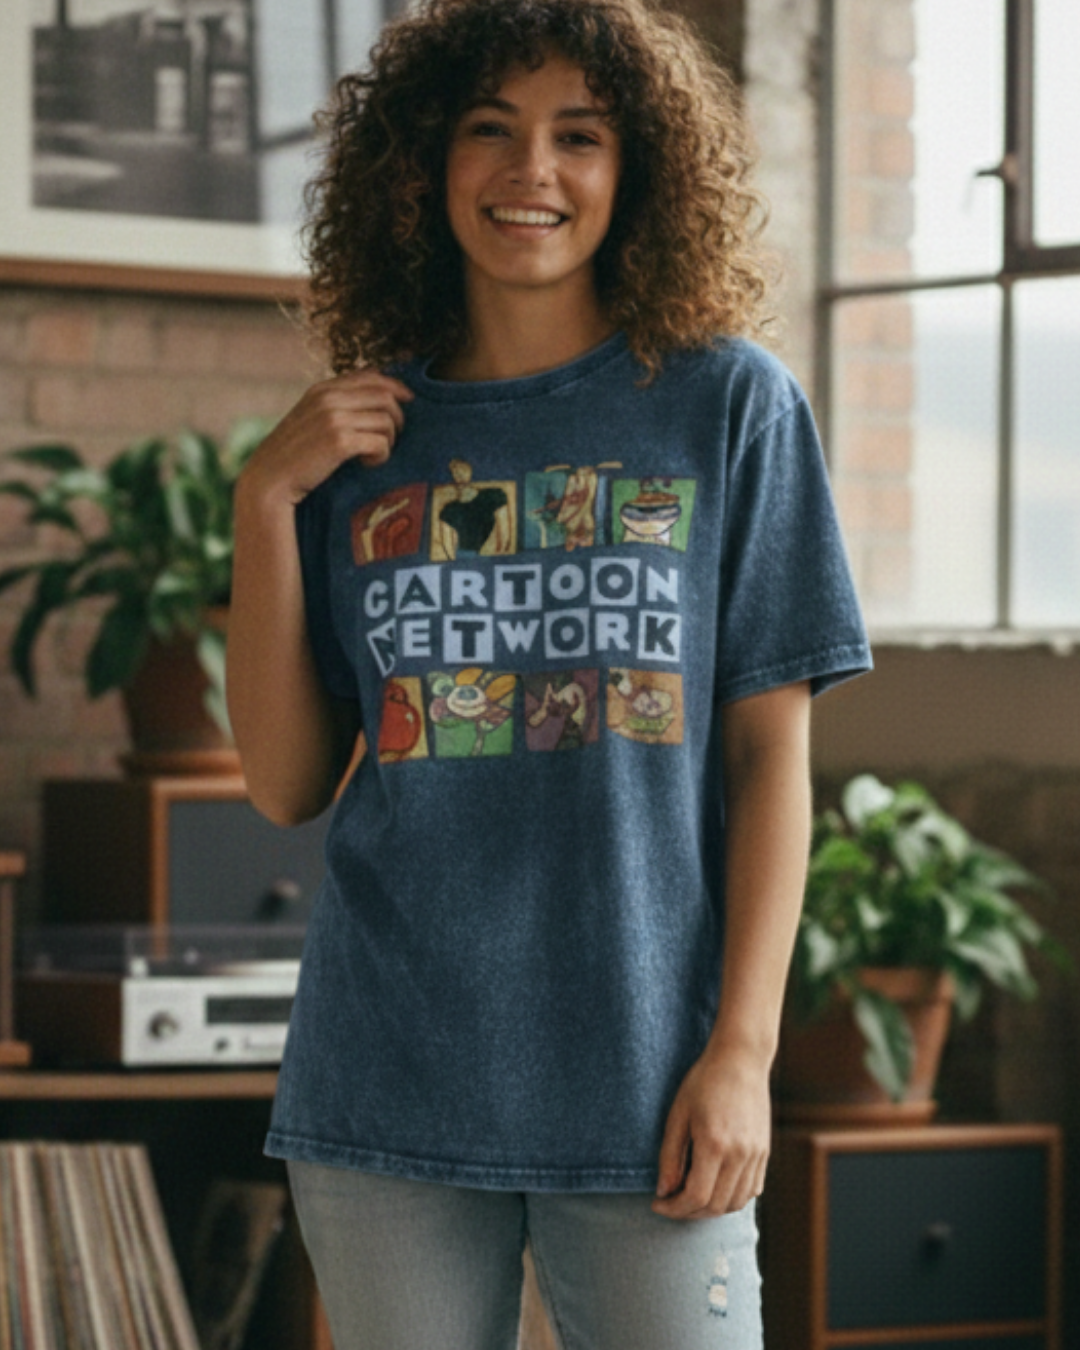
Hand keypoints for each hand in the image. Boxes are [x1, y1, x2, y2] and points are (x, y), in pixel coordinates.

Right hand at [239, 368, 413, 509]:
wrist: (269, 480)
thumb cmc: (294, 456)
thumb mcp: (311, 419)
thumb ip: (336, 406)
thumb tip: (377, 398)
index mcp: (322, 389)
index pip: (371, 375)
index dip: (396, 386)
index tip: (408, 401)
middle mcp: (328, 397)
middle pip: (386, 396)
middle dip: (397, 418)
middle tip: (391, 439)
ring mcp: (333, 417)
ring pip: (387, 420)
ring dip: (389, 440)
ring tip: (373, 455)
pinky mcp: (339, 441)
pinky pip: (381, 442)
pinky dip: (381, 456)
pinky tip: (367, 464)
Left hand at [651, 1041, 771, 1220]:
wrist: (741, 1060)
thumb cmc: (704, 1082)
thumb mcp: (678, 1114)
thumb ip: (670, 1156)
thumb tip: (664, 1191)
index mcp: (714, 1144)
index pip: (695, 1197)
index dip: (673, 1208)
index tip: (657, 1203)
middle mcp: (740, 1155)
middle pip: (715, 1206)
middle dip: (688, 1212)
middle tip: (671, 1202)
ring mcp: (756, 1155)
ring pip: (735, 1203)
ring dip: (711, 1209)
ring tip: (690, 1197)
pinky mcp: (765, 1153)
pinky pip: (751, 1191)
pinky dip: (731, 1198)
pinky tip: (715, 1187)